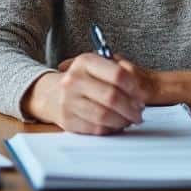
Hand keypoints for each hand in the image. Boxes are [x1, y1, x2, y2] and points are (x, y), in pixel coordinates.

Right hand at [24, 53, 154, 134]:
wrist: (49, 93)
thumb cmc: (81, 80)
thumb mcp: (96, 66)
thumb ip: (118, 72)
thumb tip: (140, 93)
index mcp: (84, 62)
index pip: (118, 74)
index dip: (135, 88)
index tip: (141, 96)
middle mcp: (74, 80)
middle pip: (112, 97)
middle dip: (131, 109)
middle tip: (138, 112)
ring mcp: (68, 101)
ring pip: (105, 116)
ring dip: (123, 121)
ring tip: (128, 119)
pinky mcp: (68, 120)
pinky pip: (96, 128)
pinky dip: (111, 129)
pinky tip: (115, 125)